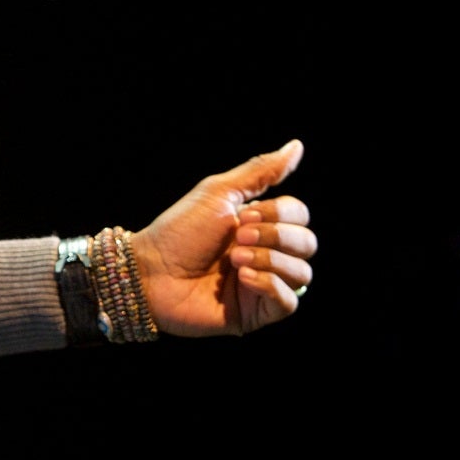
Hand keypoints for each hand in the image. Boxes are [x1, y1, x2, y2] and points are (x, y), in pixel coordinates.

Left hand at [127, 140, 315, 337]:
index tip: (242, 215)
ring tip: (234, 259)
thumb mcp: (219, 193)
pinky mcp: (256, 313)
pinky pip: (289, 302)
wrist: (151, 271)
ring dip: (270, 260)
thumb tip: (297, 146)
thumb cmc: (179, 231)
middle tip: (238, 237)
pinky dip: (270, 285)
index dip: (280, 212)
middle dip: (275, 236)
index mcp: (260, 225)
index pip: (300, 215)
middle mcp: (267, 254)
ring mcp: (263, 285)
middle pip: (308, 243)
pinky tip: (242, 278)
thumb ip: (260, 172)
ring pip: (303, 273)